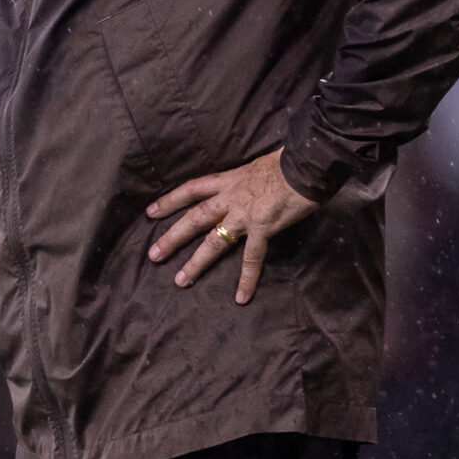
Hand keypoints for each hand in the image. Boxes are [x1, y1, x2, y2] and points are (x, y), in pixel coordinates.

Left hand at [145, 149, 321, 304]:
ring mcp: (245, 214)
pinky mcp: (264, 228)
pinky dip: (247, 279)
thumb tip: (248, 181)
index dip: (170, 201)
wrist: (308, 163)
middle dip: (172, 237)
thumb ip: (248, 178)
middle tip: (153, 255)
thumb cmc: (289, 160)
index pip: (192, 189)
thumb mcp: (258, 165)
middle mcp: (230, 198)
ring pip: (214, 241)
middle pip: (194, 218)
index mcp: (229, 180)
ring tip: (180, 281)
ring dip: (196, 262)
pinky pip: (252, 258)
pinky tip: (241, 297)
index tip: (150, 212)